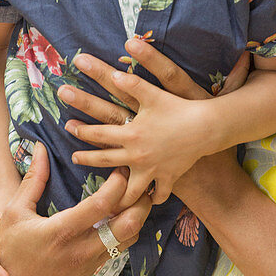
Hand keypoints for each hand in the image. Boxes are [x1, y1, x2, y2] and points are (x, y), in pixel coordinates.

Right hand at [0, 142, 150, 275]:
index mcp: (61, 231)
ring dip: (138, 216)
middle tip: (139, 180)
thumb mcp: (14, 211)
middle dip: (140, 201)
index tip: (120, 168)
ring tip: (135, 194)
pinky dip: (128, 230)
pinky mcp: (92, 271)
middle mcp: (81, 250)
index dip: (117, 184)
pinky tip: (123, 214)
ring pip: (129, 239)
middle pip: (128, 226)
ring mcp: (89, 263)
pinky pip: (121, 249)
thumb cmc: (9, 248)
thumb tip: (40, 147)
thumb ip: (33, 179)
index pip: (101, 205)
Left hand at [63, 39, 251, 204]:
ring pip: (128, 189)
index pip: (100, 133)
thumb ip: (131, 83)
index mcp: (130, 134)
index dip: (83, 131)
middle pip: (106, 160)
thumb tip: (114, 73)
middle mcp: (137, 156)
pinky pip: (157, 195)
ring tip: (107, 196)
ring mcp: (152, 170)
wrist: (205, 128)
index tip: (71, 129)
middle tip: (74, 158)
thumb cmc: (178, 108)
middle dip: (88, 159)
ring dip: (116, 193)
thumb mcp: (153, 93)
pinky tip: (146, 202)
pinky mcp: (168, 178)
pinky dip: (151, 199)